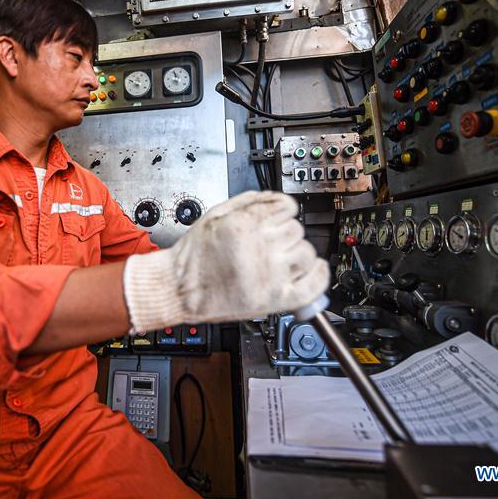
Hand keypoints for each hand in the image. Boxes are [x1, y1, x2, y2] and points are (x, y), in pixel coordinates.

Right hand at [122, 191, 329, 331]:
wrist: (179, 289)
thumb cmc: (194, 256)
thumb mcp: (216, 213)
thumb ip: (250, 201)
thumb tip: (277, 199)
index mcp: (246, 225)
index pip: (287, 207)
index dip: (283, 212)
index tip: (280, 219)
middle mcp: (261, 248)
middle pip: (297, 230)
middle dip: (286, 234)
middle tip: (272, 243)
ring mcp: (271, 275)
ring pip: (307, 253)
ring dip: (298, 254)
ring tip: (282, 259)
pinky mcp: (275, 299)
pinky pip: (313, 285)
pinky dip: (319, 276)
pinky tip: (313, 271)